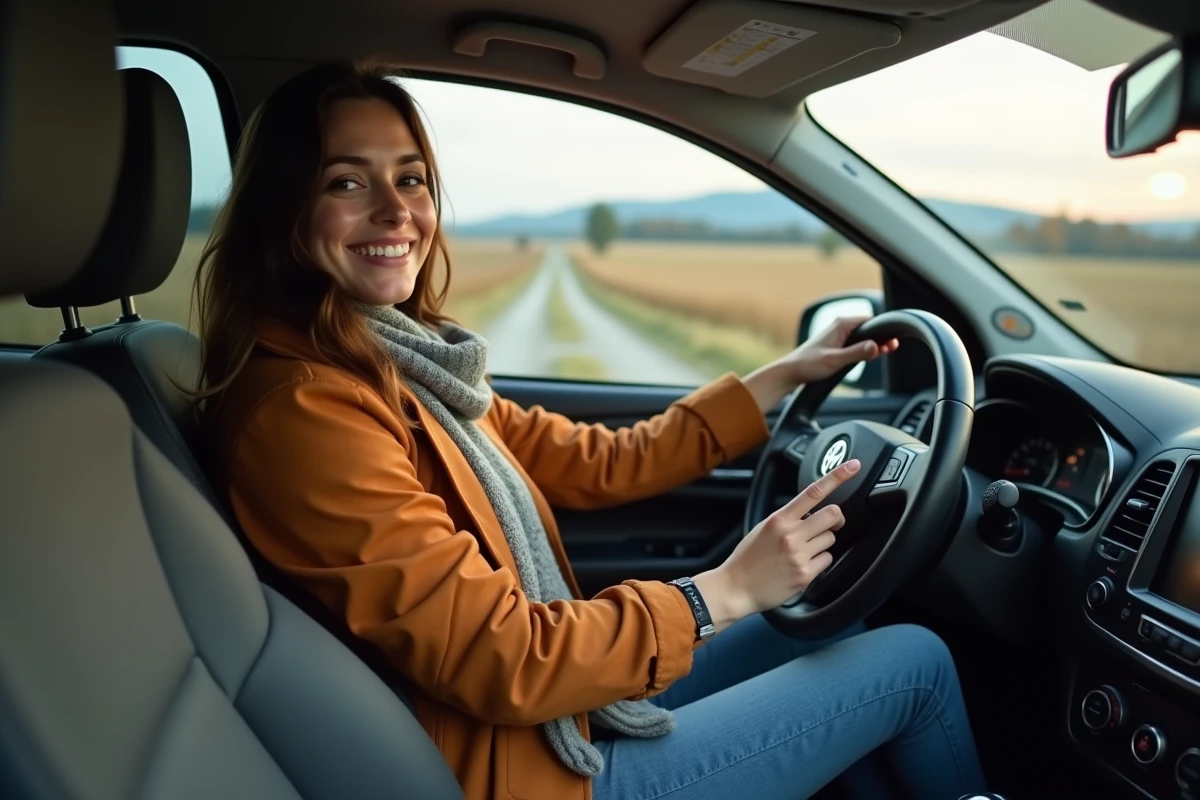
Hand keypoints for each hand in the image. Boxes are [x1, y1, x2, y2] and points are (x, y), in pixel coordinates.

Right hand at [692, 459, 858, 632]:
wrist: (736, 588)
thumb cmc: (748, 558)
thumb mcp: (763, 528)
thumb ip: (787, 518)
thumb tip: (811, 512)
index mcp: (779, 519)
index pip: (813, 492)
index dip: (837, 476)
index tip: (853, 466)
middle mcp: (791, 534)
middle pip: (833, 515)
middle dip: (835, 519)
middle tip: (829, 525)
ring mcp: (799, 554)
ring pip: (831, 539)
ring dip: (823, 543)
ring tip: (804, 551)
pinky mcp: (805, 574)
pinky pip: (827, 560)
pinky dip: (819, 562)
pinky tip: (803, 565)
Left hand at [742, 315, 898, 413]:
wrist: (791, 372)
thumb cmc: (808, 365)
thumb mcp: (835, 360)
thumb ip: (856, 353)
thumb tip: (876, 346)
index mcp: (842, 324)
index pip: (871, 321)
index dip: (884, 331)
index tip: (893, 342)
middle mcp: (841, 326)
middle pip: (869, 328)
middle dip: (881, 337)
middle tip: (892, 348)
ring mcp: (839, 334)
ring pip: (863, 335)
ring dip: (874, 343)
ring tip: (885, 351)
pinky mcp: (837, 343)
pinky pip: (857, 342)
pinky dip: (865, 347)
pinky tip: (871, 354)